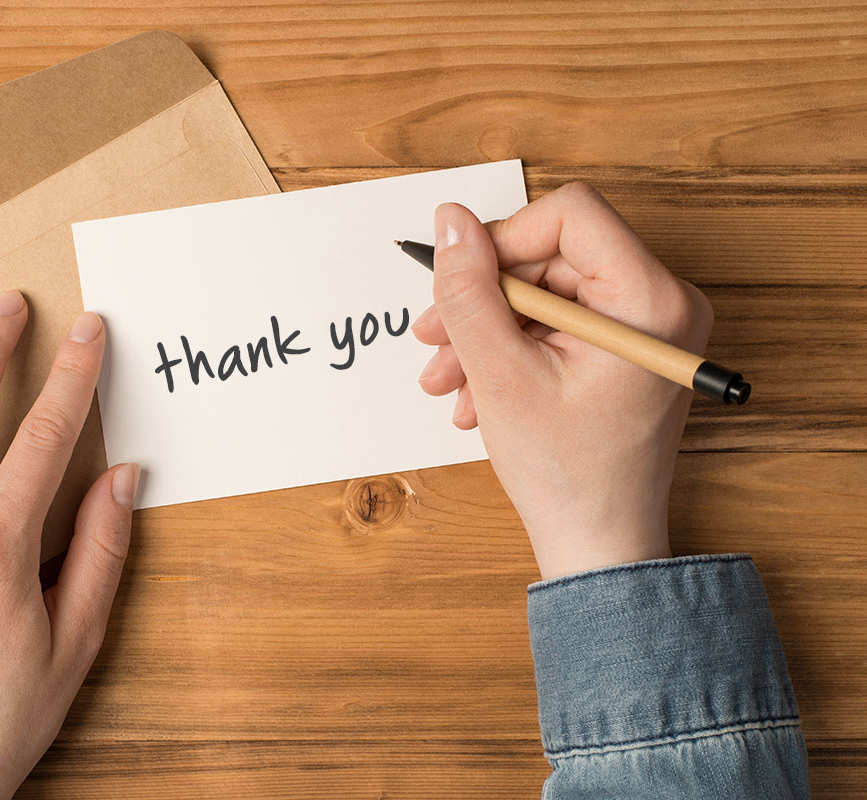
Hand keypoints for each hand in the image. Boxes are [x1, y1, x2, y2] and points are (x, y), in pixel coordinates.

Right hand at [413, 183, 712, 579]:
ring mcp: (645, 327)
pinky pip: (555, 323)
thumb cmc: (569, 475)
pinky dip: (509, 351)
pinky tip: (479, 393)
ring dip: (486, 332)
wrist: (599, 546)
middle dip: (483, 300)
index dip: (502, 242)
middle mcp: (662, 302)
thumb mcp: (501, 375)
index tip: (460, 287)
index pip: (569, 214)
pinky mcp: (624, 348)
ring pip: (543, 291)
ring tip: (449, 382)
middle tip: (434, 343)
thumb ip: (469, 292)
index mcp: (650, 300)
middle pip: (550, 255)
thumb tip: (450, 222)